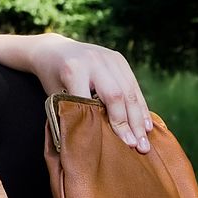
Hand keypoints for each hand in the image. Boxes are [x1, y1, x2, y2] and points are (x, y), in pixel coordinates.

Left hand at [30, 33, 152, 152]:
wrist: (52, 50)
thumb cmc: (51, 80)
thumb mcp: (55, 96)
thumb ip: (72, 114)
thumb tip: (92, 146)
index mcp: (73, 71)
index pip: (95, 102)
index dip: (112, 124)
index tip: (124, 145)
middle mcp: (93, 61)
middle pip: (117, 96)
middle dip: (130, 124)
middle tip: (139, 148)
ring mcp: (108, 57)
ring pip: (130, 91)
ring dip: (140, 118)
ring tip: (146, 140)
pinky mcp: (118, 58)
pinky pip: (133, 84)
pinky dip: (140, 105)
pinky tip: (147, 124)